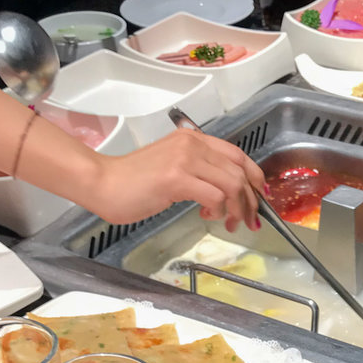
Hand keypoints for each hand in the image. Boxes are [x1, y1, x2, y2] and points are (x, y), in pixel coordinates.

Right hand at [91, 129, 264, 228]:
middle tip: (249, 220)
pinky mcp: (176, 178)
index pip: (237, 154)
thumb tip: (222, 192)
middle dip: (250, 200)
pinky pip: (214, 195)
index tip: (259, 196)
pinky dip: (218, 210)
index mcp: (192, 139)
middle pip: (240, 171)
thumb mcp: (171, 168)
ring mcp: (184, 159)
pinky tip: (207, 216)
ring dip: (237, 209)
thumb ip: (197, 171)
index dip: (255, 176)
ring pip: (232, 184)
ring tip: (230, 223)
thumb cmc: (132, 181)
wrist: (102, 183)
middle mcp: (192, 144)